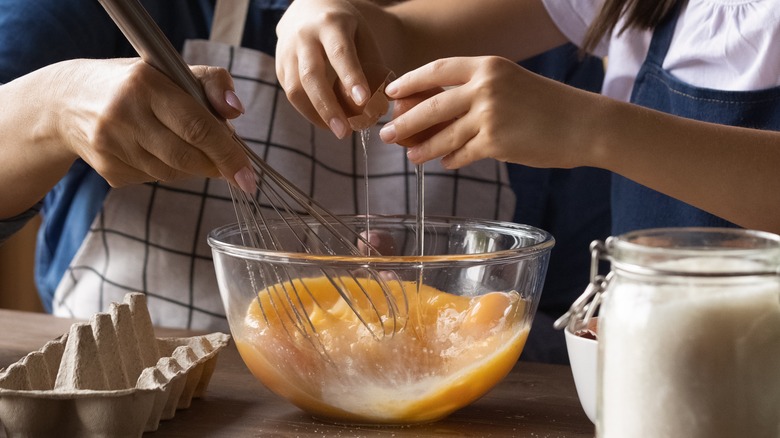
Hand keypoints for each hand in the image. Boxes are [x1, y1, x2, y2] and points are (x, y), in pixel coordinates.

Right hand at [54, 58, 250, 187]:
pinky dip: (168, 170)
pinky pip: (155, 179)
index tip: (248, 175)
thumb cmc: (134, 85)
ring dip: (192, 166)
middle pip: (187, 157)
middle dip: (215, 165)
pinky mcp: (108, 170)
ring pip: (173, 172)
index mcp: (145, 85)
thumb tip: (236, 112)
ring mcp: (112, 146)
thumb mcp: (171, 71)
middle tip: (229, 165)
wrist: (67, 103)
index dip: (228, 154)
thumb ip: (212, 84)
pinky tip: (157, 151)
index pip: (197, 127)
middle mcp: (124, 115)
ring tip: (187, 145)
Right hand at [275, 0, 386, 137]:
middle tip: (345, 132)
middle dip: (328, 107)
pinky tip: (327, 121)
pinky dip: (309, 112)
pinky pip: (291, 94)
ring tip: (338, 130)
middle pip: (311, 76)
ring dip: (316, 115)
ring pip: (295, 90)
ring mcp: (287, 52)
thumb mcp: (362, 34)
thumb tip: (381, 103)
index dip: (351, 78)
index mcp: (330, 24)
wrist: (307, 8)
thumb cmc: (344, 26)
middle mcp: (304, 36)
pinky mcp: (280, 67)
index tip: (363, 101)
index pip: (340, 53)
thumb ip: (371, 64)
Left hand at [379, 56, 589, 169]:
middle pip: (431, 106)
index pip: (437, 70)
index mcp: (487, 66)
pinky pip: (461, 154)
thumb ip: (475, 92)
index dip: (410, 82)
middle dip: (404, 122)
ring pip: (443, 135)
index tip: (391, 93)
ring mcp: (489, 115)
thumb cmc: (547, 105)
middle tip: (386, 133)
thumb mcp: (510, 84)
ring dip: (422, 148)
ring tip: (410, 155)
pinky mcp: (496, 143)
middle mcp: (485, 87)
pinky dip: (450, 160)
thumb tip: (434, 111)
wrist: (583, 124)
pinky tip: (444, 163)